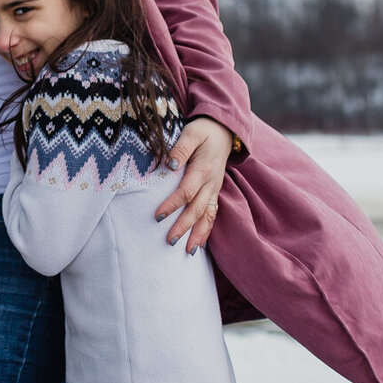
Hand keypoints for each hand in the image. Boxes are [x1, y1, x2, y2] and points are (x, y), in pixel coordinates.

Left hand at [154, 117, 234, 254]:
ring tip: (188, 251)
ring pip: (208, 216)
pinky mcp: (215, 193)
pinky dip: (207, 230)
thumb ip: (180, 148)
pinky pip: (212, 215)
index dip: (172, 205)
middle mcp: (211, 183)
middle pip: (197, 209)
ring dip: (199, 234)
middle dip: (184, 227)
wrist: (224, 130)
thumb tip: (169, 165)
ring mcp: (214, 189)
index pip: (187, 191)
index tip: (158, 216)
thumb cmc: (204, 131)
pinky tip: (200, 244)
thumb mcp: (192, 133)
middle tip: (169, 241)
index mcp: (203, 169)